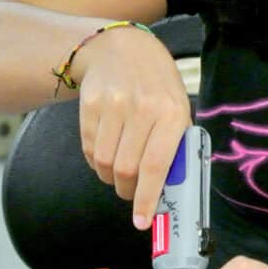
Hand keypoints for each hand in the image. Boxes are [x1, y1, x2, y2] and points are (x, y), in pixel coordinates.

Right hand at [72, 24, 191, 227]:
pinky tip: (107, 154)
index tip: (141, 220)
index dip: (146, 198)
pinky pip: (89, 148)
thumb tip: (167, 189)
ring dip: (111, 178)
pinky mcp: (90, 104)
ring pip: (104, 162)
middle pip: (126, 169)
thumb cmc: (158, 85)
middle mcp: (142, 108)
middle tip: (131, 194)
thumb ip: (175, 146)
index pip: (156, 166)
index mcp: (172, 113)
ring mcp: (113, 105)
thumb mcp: (178, 109)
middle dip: (128, 191)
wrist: (123, 48)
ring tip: (120, 172)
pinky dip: (97, 162)